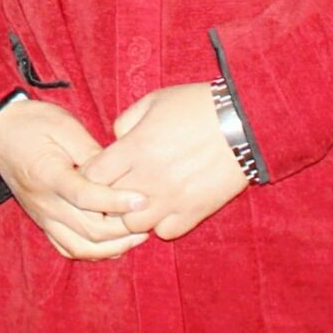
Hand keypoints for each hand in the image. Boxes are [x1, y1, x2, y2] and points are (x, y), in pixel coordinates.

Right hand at [0, 98, 151, 260]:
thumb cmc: (32, 123)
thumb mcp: (64, 125)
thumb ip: (91, 151)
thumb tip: (120, 173)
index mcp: (48, 175)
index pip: (86, 197)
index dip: (117, 201)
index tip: (143, 199)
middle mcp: (44, 202)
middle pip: (88, 229)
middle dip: (124, 228)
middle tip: (150, 216)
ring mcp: (42, 216)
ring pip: (80, 247)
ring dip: (112, 246)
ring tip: (137, 233)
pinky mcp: (42, 221)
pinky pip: (68, 248)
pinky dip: (93, 251)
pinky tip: (113, 242)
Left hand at [80, 82, 247, 240]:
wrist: (243, 122)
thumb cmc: (196, 105)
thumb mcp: (153, 100)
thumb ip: (126, 122)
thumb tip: (116, 141)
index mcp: (135, 148)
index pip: (92, 176)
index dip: (90, 175)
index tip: (98, 170)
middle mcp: (149, 177)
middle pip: (107, 205)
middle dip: (105, 198)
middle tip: (114, 188)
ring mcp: (172, 198)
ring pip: (134, 225)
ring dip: (131, 214)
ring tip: (139, 200)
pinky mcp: (195, 211)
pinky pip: (166, 232)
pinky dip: (161, 224)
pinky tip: (165, 207)